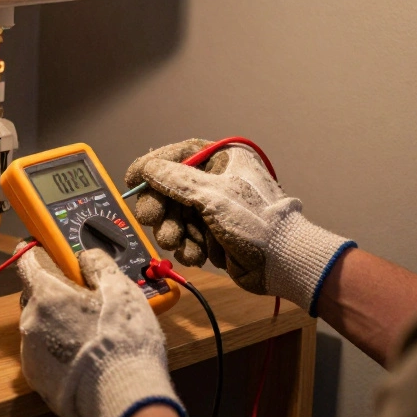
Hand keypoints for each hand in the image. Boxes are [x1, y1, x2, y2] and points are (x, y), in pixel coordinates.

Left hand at [17, 246, 184, 416]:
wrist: (123, 396)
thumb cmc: (123, 341)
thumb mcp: (121, 290)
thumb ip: (98, 264)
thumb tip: (85, 257)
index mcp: (46, 295)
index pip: (27, 260)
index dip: (38, 252)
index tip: (48, 251)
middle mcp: (31, 322)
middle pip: (36, 296)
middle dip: (57, 295)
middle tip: (87, 302)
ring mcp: (30, 353)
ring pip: (41, 327)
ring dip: (58, 325)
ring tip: (91, 336)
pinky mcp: (36, 379)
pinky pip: (44, 355)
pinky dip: (59, 353)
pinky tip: (84, 358)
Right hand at [124, 139, 354, 309]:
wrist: (284, 262)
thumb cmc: (257, 221)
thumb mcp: (213, 196)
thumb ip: (176, 181)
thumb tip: (149, 168)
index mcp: (223, 161)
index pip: (178, 155)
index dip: (152, 166)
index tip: (132, 180)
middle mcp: (217, 181)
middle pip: (170, 189)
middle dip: (162, 210)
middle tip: (153, 221)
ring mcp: (214, 209)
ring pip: (175, 217)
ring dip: (174, 233)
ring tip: (182, 244)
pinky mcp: (213, 234)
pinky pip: (186, 237)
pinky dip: (187, 247)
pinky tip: (198, 255)